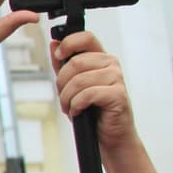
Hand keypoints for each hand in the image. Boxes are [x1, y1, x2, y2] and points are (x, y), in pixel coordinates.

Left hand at [52, 31, 136, 149]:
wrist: (108, 135)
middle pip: (76, 62)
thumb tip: (54, 43)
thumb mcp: (71, 86)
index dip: (68, 43)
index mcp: (100, 58)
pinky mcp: (118, 94)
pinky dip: (76, 105)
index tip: (58, 55)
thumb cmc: (91, 110)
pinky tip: (78, 111)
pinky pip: (88, 94)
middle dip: (62, 83)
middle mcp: (111, 64)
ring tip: (70, 107)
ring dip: (67, 98)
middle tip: (63, 98)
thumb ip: (63, 65)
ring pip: (79, 80)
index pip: (86, 37)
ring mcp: (117, 78)